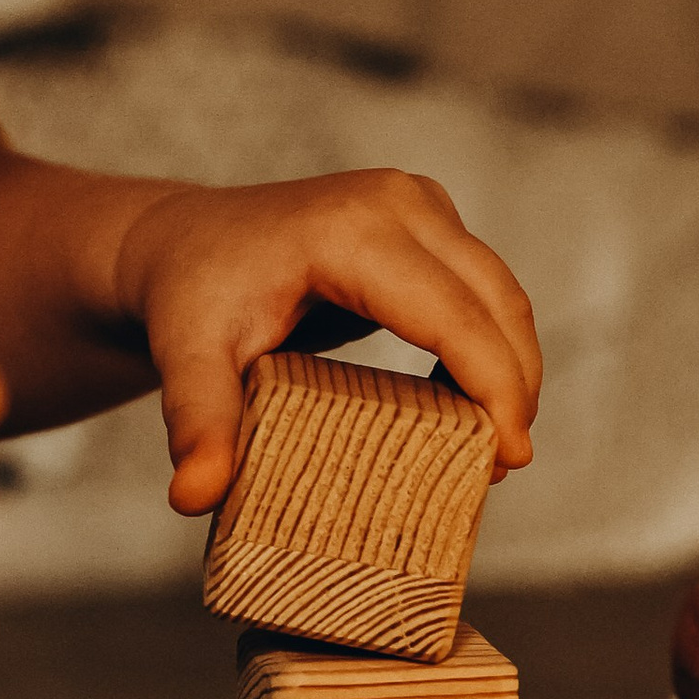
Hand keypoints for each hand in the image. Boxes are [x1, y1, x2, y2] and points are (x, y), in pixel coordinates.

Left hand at [108, 172, 542, 513]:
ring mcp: (418, 203)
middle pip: (493, 301)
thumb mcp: (187, 357)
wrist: (185, 241)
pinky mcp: (426, 219)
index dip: (492, 385)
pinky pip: (481, 288)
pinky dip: (490, 346)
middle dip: (513, 386)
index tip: (509, 457)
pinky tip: (474, 406)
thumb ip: (198, 422)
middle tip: (504, 467)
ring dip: (510, 368)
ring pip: (499, 293)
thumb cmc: (191, 296)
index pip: (451, 314)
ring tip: (495, 447)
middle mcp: (396, 201)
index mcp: (349, 229)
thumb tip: (193, 496)